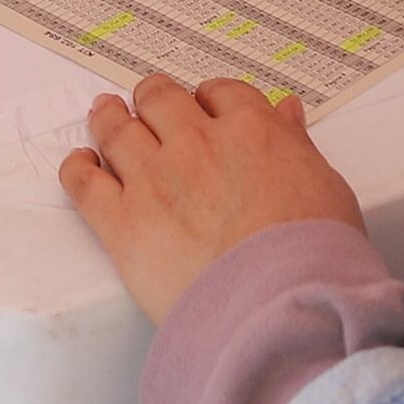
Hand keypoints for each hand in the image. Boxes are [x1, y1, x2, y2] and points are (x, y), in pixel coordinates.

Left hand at [60, 73, 366, 321]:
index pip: (221, 93)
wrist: (279, 309)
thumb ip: (297, 147)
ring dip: (109, 118)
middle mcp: (197, 145)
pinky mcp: (123, 223)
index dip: (209, 98)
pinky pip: (85, 184)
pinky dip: (77, 168)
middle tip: (148, 103)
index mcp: (251, 132)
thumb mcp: (326, 188)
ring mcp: (155, 181)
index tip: (205, 107)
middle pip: (161, 101)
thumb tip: (287, 117)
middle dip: (154, 99)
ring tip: (104, 113)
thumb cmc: (313, 259)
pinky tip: (79, 163)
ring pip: (117, 131)